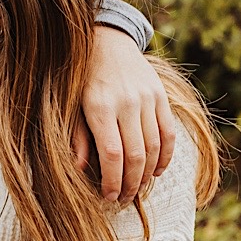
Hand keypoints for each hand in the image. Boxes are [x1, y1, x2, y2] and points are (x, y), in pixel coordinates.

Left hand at [76, 26, 176, 202]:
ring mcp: (147, 99)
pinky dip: (165, 156)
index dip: (113, 181)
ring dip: (147, 174)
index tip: (109, 197)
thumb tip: (79, 170)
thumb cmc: (82, 78)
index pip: (113, 155)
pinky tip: (157, 171)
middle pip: (136, 155)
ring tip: (137, 189)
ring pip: (155, 147)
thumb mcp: (71, 105)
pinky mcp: (161, 96)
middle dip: (130, 184)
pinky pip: (168, 132)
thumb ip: (78, 136)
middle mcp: (126, 103)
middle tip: (123, 199)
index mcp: (100, 107)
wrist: (106, 41)